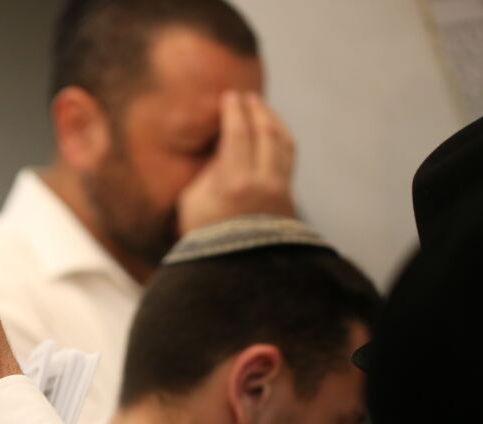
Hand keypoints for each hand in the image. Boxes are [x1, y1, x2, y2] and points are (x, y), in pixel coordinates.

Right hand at [178, 91, 295, 232]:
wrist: (233, 269)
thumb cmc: (202, 235)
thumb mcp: (192, 200)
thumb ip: (209, 169)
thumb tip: (225, 143)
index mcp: (234, 183)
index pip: (238, 133)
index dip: (233, 110)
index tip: (229, 96)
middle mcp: (263, 184)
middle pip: (265, 132)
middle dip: (255, 109)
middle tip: (246, 97)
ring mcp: (281, 192)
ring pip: (284, 143)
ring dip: (273, 121)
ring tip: (262, 109)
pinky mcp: (290, 200)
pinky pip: (288, 158)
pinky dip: (280, 139)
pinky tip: (272, 133)